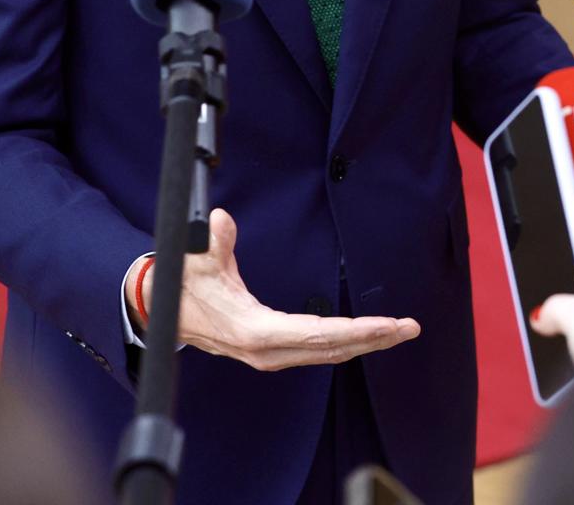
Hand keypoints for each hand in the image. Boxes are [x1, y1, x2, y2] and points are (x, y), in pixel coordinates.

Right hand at [128, 209, 419, 370]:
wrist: (164, 313)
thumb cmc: (183, 285)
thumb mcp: (195, 260)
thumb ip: (213, 242)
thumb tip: (222, 220)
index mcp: (254, 331)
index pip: (315, 335)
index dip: (352, 330)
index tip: (384, 324)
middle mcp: (268, 350)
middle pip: (331, 347)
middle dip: (372, 338)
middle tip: (409, 327)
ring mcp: (272, 354)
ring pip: (328, 352)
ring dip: (365, 342)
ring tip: (400, 331)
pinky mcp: (274, 351)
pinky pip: (319, 350)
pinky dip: (347, 343)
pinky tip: (368, 337)